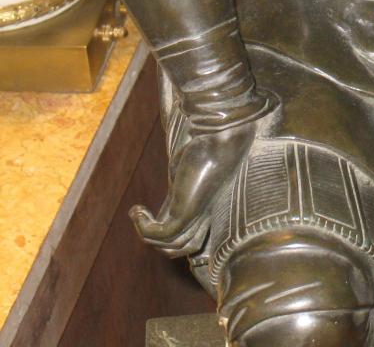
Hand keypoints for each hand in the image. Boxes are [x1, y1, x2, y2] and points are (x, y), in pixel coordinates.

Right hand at [129, 120, 255, 257]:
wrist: (220, 139)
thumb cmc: (206, 147)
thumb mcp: (187, 169)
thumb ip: (181, 182)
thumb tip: (174, 183)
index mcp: (203, 209)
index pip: (191, 241)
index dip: (168, 239)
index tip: (149, 218)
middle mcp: (203, 217)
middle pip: (181, 249)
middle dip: (156, 240)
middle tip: (141, 218)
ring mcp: (197, 215)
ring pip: (172, 248)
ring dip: (147, 235)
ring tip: (138, 213)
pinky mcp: (188, 210)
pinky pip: (164, 235)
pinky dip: (145, 229)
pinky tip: (138, 210)